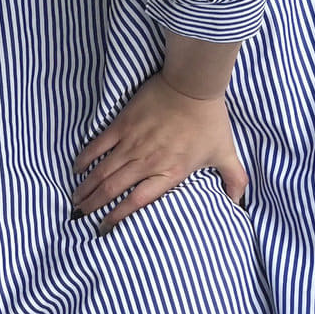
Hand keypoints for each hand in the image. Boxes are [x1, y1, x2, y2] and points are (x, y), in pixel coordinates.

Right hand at [69, 71, 248, 235]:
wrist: (193, 84)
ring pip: (102, 171)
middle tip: (80, 216)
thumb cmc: (209, 120)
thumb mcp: (225, 153)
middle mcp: (146, 162)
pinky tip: (77, 168)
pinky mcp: (122, 124)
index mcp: (168, 173)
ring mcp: (132, 143)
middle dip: (94, 206)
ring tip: (75, 200)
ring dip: (86, 188)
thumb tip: (239, 203)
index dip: (117, 219)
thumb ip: (233, 180)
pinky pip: (98, 145)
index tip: (104, 230)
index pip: (137, 203)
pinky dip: (85, 158)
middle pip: (113, 190)